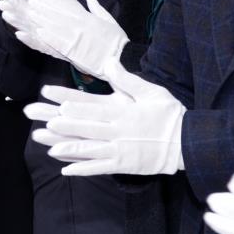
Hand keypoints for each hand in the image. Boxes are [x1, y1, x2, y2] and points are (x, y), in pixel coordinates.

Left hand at [15, 0, 129, 79]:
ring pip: (56, 26)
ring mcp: (77, 38)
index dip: (55, 0)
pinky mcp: (75, 51)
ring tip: (31, 14)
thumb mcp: (110, 21)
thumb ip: (97, 8)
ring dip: (42, 19)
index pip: (69, 6)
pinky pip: (59, 42)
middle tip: (32, 2)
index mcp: (89, 18)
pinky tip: (39, 31)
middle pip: (59, 14)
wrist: (123, 59)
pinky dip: (48, 36)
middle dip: (44, 8)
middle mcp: (81, 25)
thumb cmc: (118, 42)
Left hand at [25, 65, 185, 175]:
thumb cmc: (168, 114)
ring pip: (92, 149)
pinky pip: (100, 168)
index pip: (93, 106)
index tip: (55, 100)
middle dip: (66, 126)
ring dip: (71, 149)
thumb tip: (109, 62)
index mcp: (123, 112)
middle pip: (88, 128)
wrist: (188, 142)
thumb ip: (128, 80)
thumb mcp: (152, 91)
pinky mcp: (125, 165)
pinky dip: (84, 170)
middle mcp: (119, 131)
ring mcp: (121, 149)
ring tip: (51, 149)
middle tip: (46, 123)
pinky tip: (66, 170)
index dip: (73, 103)